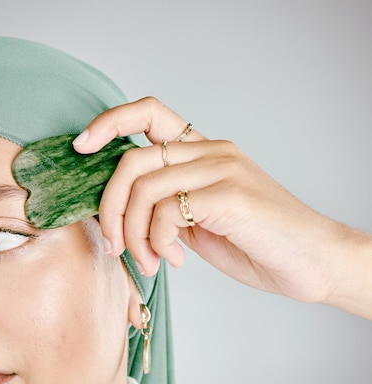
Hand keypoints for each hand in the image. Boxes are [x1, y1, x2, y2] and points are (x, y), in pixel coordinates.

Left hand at [73, 97, 371, 318]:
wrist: (310, 263)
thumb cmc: (255, 242)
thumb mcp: (199, 221)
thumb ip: (167, 206)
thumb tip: (122, 217)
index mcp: (202, 151)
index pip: (149, 113)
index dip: (109, 122)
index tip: (81, 146)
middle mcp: (210, 151)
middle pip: (130, 160)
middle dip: (109, 207)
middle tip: (112, 243)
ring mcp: (221, 169)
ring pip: (143, 188)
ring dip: (133, 234)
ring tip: (149, 260)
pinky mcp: (228, 194)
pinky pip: (166, 211)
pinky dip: (157, 242)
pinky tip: (174, 260)